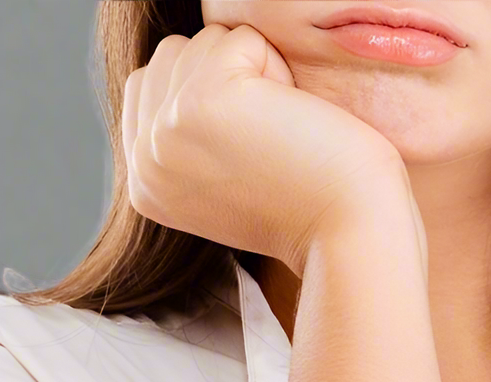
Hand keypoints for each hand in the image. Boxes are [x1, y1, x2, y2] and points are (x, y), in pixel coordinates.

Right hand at [122, 22, 407, 277]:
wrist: (345, 234)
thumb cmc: (307, 207)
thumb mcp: (223, 182)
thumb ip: (188, 138)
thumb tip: (179, 74)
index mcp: (144, 184)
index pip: (148, 88)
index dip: (211, 96)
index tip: (252, 150)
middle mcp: (145, 160)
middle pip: (174, 57)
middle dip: (231, 82)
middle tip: (270, 145)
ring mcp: (166, 130)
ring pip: (204, 43)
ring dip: (256, 75)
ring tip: (280, 135)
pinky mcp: (203, 100)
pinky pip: (240, 39)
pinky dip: (278, 69)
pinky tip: (292, 122)